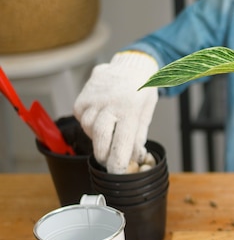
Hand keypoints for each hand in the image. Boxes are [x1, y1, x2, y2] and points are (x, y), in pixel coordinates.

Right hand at [74, 51, 158, 173]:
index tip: (116, 173)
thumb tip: (133, 158)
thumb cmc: (141, 91)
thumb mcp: (146, 114)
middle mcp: (109, 104)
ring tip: (109, 130)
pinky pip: (82, 119)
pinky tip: (100, 118)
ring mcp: (93, 100)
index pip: (121, 143)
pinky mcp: (82, 98)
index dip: (117, 162)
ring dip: (97, 137)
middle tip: (109, 161)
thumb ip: (138, 137)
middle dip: (104, 155)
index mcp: (129, 110)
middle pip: (100, 139)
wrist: (130, 66)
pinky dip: (89, 124)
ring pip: (89, 129)